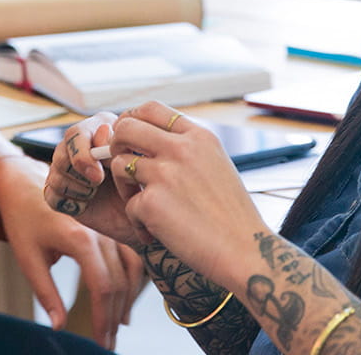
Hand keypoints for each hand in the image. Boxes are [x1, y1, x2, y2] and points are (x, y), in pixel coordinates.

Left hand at [0, 150, 146, 347]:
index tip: (100, 341)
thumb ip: (45, 293)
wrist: (25, 181)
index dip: (104, 318)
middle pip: (118, 283)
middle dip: (114, 317)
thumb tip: (60, 326)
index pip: (102, 287)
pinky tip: (124, 303)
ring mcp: (109, 229)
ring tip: (117, 328)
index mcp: (80, 239)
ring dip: (126, 302)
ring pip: (130, 271)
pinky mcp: (111, 228)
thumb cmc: (23, 219)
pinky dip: (131, 282)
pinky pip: (130, 258)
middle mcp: (101, 233)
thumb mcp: (28, 257)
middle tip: (107, 344)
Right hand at [41, 115, 153, 254]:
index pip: (75, 134)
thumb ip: (120, 145)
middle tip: (97, 184)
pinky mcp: (62, 192)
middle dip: (78, 173)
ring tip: (97, 192)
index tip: (99, 176)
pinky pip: (51, 195)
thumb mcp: (138, 162)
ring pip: (55, 175)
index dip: (82, 155)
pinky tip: (87, 204)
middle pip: (60, 154)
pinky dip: (70, 202)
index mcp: (99, 129)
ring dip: (77, 188)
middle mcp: (80, 146)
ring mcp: (69, 168)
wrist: (145, 213)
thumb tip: (102, 132)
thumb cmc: (146, 183)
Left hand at [107, 102, 260, 289]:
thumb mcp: (216, 166)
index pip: (151, 108)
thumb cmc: (231, 215)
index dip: (131, 119)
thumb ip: (188, 150)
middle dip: (116, 146)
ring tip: (140, 205)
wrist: (244, 250)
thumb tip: (150, 142)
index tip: (128, 139)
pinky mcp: (152, 202)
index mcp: (199, 136)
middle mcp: (181, 149)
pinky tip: (155, 233)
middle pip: (125, 127)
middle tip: (125, 170)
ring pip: (119, 164)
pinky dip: (138, 222)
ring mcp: (165, 173)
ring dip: (124, 186)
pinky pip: (129, 205)